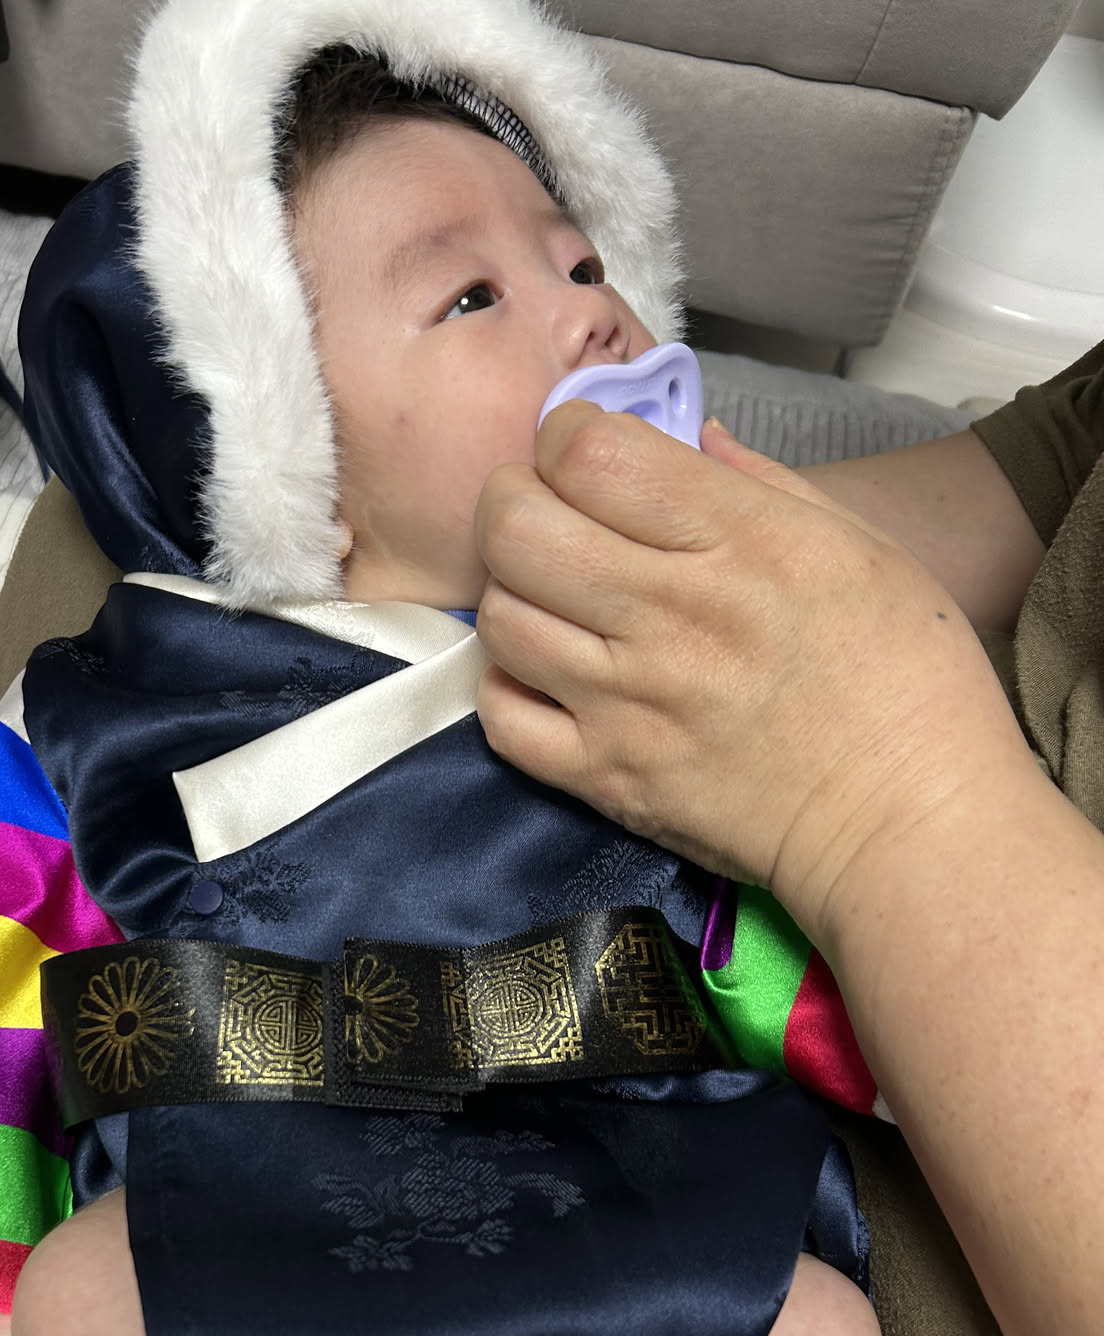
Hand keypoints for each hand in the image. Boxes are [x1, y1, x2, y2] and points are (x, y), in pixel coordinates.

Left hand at [473, 406, 1032, 941]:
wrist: (910, 824)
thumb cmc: (907, 681)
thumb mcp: (862, 547)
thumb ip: (763, 482)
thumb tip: (693, 436)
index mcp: (739, 540)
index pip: (588, 454)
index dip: (565, 435)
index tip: (584, 451)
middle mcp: (670, 613)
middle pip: (516, 527)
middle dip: (514, 501)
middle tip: (547, 515)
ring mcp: (628, 701)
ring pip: (500, 616)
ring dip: (513, 594)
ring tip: (554, 600)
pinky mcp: (608, 777)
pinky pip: (503, 717)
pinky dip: (508, 687)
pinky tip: (548, 676)